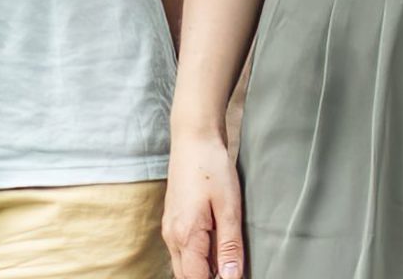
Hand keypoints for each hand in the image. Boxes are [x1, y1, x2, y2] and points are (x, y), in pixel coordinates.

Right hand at [164, 129, 246, 278]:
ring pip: (183, 264)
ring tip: (226, 259)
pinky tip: (215, 246)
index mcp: (186, 235)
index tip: (232, 278)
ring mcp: (170, 227)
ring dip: (202, 269)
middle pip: (186, 276)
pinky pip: (182, 250)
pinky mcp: (172, 219)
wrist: (193, 137)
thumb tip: (232, 278)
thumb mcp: (229, 207)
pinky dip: (197, 256)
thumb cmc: (212, 167)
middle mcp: (172, 235)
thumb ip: (229, 246)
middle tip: (230, 270)